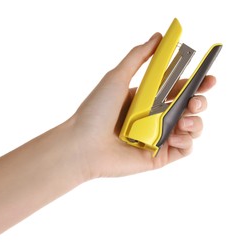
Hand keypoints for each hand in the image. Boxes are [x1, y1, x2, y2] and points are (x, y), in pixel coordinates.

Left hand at [70, 32, 215, 178]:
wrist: (83, 145)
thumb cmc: (96, 111)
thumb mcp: (117, 77)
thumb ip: (138, 57)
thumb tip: (158, 37)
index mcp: (147, 100)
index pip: (177, 90)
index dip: (195, 84)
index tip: (208, 79)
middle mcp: (153, 118)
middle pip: (187, 109)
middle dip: (198, 103)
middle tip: (195, 101)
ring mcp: (156, 137)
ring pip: (190, 129)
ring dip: (195, 123)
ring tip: (184, 120)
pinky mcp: (157, 156)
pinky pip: (184, 149)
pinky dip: (186, 141)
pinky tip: (175, 136)